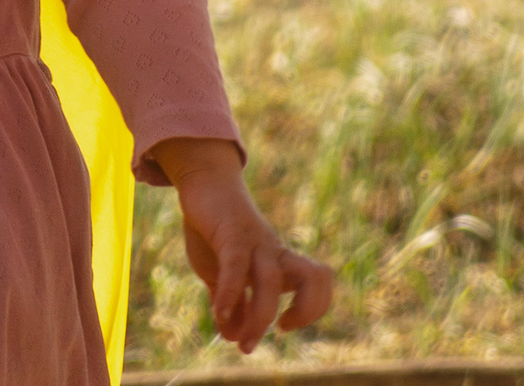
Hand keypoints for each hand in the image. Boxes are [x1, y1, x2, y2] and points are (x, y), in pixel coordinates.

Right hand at [148, 136, 332, 352]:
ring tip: (241, 342)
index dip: (312, 310)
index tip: (282, 327)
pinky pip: (235, 267)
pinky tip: (218, 314)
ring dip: (259, 319)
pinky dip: (230, 296)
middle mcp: (274, 252)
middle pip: (315, 278)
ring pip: (272, 282)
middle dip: (305, 313)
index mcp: (279, 262)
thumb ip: (231, 302)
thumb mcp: (223, 272)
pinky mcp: (231, 233)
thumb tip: (233, 337)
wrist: (204, 182)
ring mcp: (254, 241)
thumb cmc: (216, 228)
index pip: (319, 284)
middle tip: (280, 330)